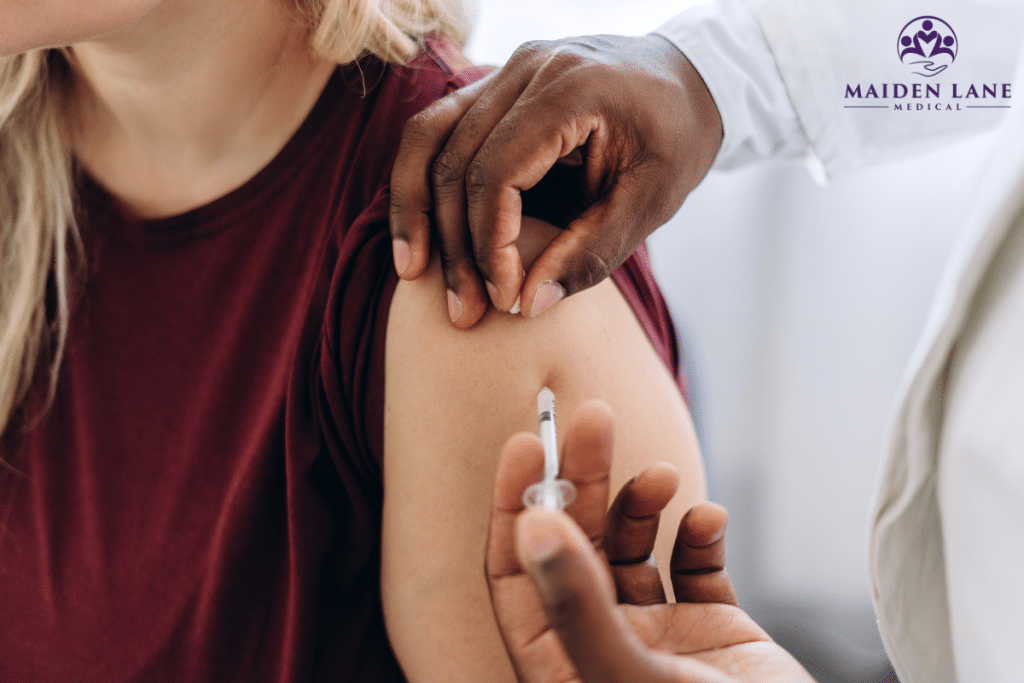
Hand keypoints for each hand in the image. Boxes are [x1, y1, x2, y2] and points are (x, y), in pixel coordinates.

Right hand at [390, 34, 722, 326]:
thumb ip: (591, 252)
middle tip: (463, 310)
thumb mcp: (651, 202)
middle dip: (454, 243)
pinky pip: (439, 131)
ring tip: (412, 272)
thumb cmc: (678, 139)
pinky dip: (423, 182)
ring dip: (418, 209)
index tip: (504, 298)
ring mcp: (506, 70)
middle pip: (456, 160)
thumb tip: (529, 304)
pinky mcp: (495, 86)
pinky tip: (421, 235)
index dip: (490, 244)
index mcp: (573, 89)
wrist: (689, 81)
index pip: (498, 173)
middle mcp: (529, 67)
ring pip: (428, 138)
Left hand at [486, 400, 813, 681]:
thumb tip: (529, 526)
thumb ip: (575, 603)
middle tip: (594, 418)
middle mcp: (601, 644)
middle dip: (584, 481)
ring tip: (662, 476)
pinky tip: (706, 520)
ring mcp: (657, 637)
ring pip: (633, 548)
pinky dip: (699, 537)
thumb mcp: (625, 675)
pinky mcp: (713, 632)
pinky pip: (697, 568)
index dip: (515, 505)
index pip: (518, 574)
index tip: (528, 444)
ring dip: (643, 503)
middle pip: (576, 545)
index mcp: (559, 663)